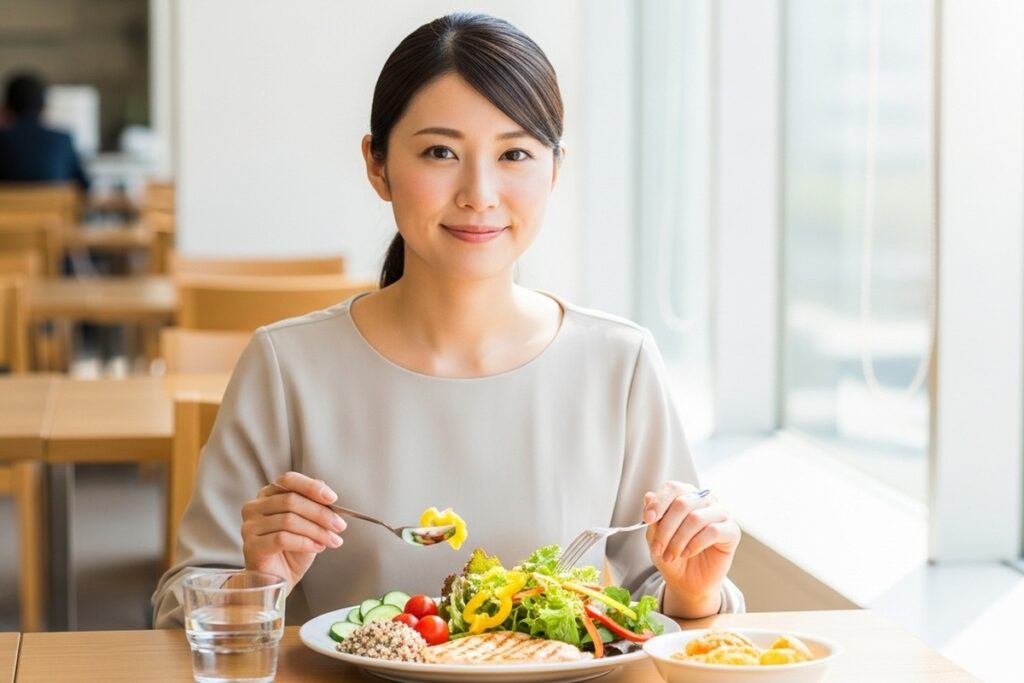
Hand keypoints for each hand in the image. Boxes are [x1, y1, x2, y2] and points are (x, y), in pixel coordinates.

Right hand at [240, 472, 346, 590]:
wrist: (279, 580)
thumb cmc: (293, 550)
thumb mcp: (309, 523)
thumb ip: (314, 505)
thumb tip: (327, 493)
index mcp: (268, 495)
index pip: (288, 480)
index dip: (311, 487)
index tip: (332, 498)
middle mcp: (255, 507)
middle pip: (291, 501)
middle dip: (321, 513)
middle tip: (340, 525)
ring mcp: (250, 526)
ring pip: (289, 520)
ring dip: (317, 530)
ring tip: (332, 540)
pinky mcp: (251, 546)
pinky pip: (282, 538)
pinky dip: (304, 542)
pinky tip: (317, 547)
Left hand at [643, 481, 740, 617]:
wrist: (687, 581)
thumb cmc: (672, 554)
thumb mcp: (655, 537)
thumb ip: (654, 518)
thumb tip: (649, 496)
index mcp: (685, 495)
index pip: (673, 488)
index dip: (659, 502)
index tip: (648, 519)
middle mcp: (704, 500)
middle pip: (682, 503)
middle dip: (666, 529)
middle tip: (657, 549)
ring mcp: (720, 513)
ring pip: (696, 518)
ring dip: (678, 540)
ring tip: (670, 555)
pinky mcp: (732, 530)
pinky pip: (713, 531)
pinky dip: (695, 544)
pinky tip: (686, 553)